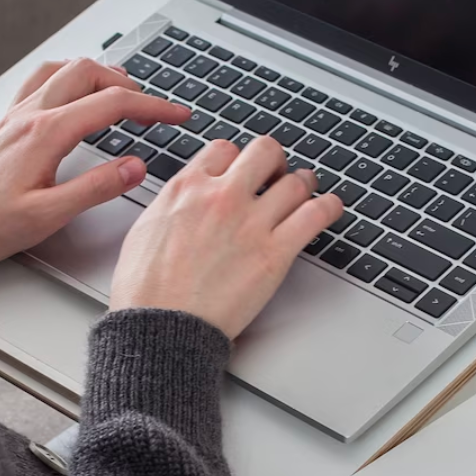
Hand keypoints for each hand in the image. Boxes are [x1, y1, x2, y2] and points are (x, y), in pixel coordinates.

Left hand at [0, 58, 190, 264]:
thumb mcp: (47, 216)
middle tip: (153, 107)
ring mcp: (16, 114)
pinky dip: (67, 76)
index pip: (112, 104)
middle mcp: (31, 115)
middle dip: (130, 84)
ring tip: (122, 91)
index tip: (178, 114)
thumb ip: (95, 189)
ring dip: (99, 73)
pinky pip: (40, 80)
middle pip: (90, 73)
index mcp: (46, 134)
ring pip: (64, 70)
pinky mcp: (6, 122)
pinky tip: (73, 90)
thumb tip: (135, 167)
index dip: (153, 106)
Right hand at [109, 136, 343, 338]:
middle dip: (275, 161)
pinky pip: (315, 215)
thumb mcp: (145, 228)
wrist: (161, 326)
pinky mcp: (275, 252)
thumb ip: (172, 204)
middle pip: (265, 152)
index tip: (243, 169)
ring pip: (295, 182)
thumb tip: (184, 198)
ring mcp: (251, 223)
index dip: (237, 159)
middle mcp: (222, 197)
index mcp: (187, 188)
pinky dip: (329, 207)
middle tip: (277, 174)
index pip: (224, 149)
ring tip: (308, 191)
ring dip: (304, 183)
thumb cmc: (146, 290)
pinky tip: (331, 208)